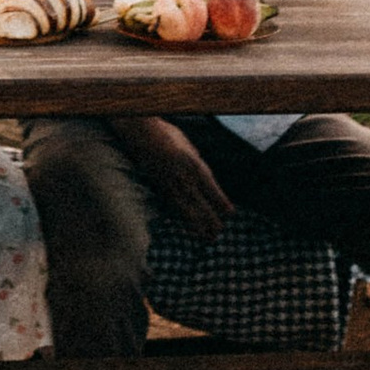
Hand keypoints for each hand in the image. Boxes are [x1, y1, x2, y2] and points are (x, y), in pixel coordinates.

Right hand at [113, 113, 232, 242]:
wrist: (140, 132)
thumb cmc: (164, 133)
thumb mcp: (185, 143)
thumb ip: (194, 158)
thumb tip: (202, 171)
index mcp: (192, 162)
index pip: (209, 186)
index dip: (220, 200)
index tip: (230, 213)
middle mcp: (182, 175)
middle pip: (199, 201)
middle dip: (210, 218)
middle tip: (219, 232)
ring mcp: (169, 181)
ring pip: (185, 207)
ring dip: (197, 224)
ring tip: (207, 238)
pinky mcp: (158, 186)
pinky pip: (172, 205)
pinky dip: (182, 218)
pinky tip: (188, 227)